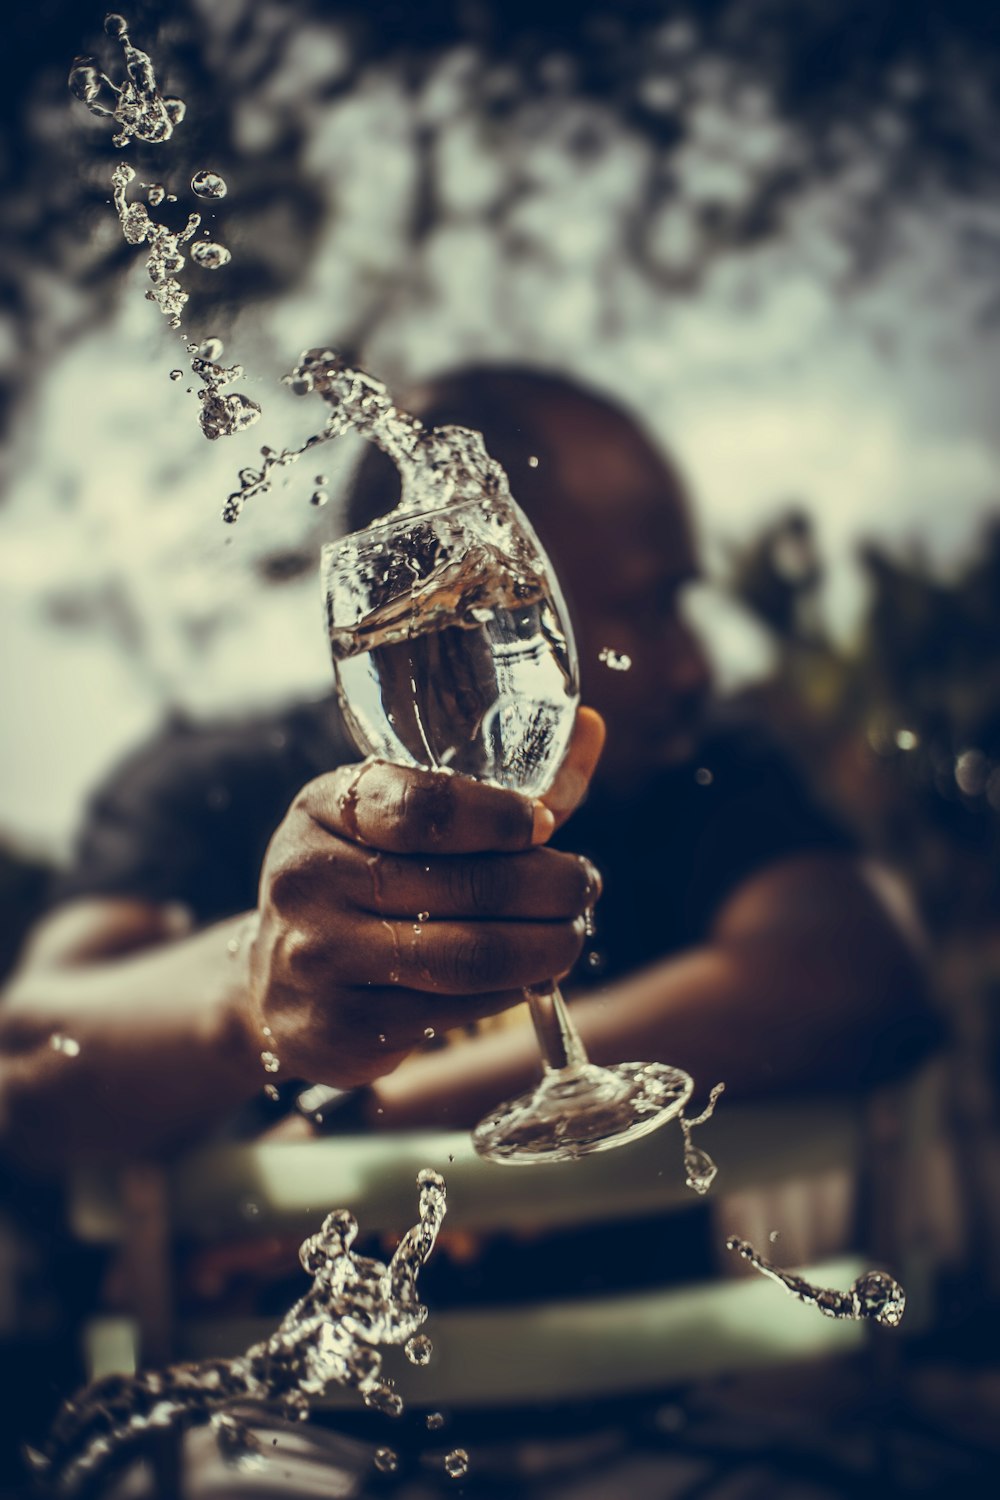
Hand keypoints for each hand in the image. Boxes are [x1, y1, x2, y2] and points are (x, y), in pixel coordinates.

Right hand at [241, 709, 604, 1087]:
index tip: (546, 825)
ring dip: (540, 949)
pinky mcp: (340, 1025)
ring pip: (464, 958)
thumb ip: (499, 789)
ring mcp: (318, 956)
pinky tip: (526, 977)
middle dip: (546, 887)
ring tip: (570, 935)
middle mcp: (310, 877)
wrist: (278, 984)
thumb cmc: (362, 882)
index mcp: (326, 807)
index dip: (499, 818)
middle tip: (584, 885)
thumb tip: (590, 728)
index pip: (423, 809)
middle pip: (460, 886)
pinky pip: (451, 1010)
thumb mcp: (402, 824)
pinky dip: (505, 993)